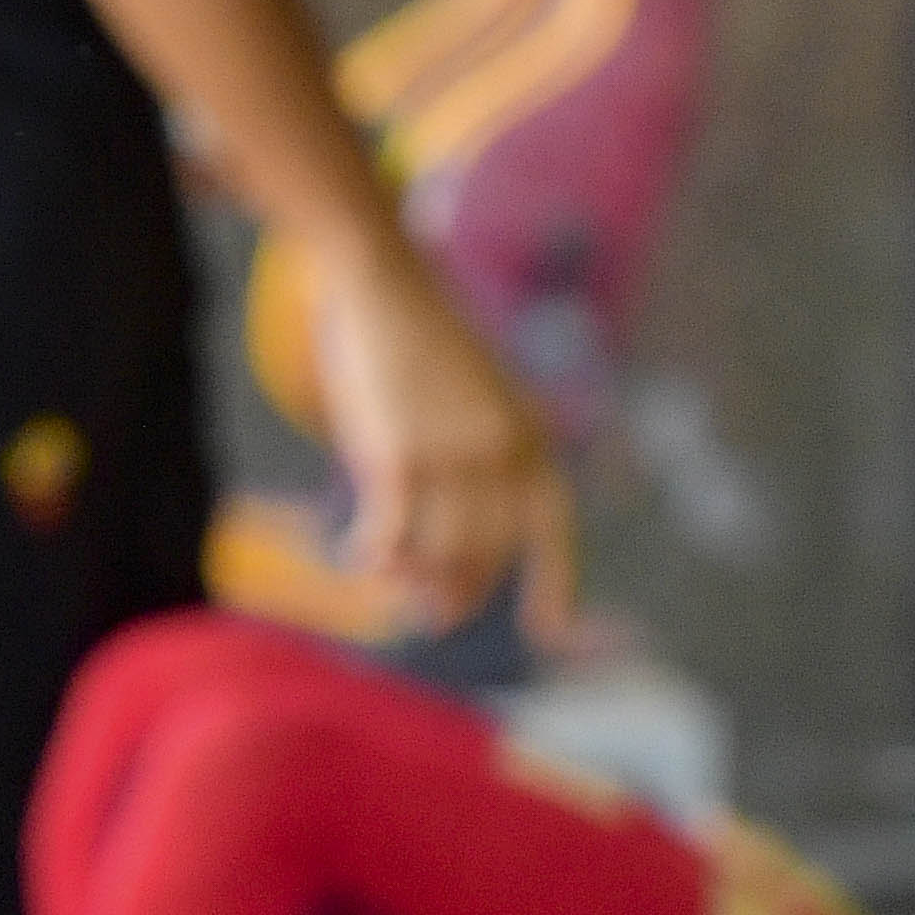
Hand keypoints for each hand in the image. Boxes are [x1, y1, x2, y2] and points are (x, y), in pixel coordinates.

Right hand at [303, 236, 561, 634]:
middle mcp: (501, 453)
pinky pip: (390, 533)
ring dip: (413, 576)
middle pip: (487, 553)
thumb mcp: (482, 396)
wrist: (384, 283)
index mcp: (531, 437)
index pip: (552, 527)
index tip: (549, 631)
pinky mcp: (398, 457)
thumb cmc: (425, 344)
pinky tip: (358, 558)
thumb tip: (463, 543)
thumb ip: (488, 460)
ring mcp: (451, 457)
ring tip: (393, 583)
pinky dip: (373, 554)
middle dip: (462, 592)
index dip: (556, 582)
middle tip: (436, 616)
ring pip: (438, 551)